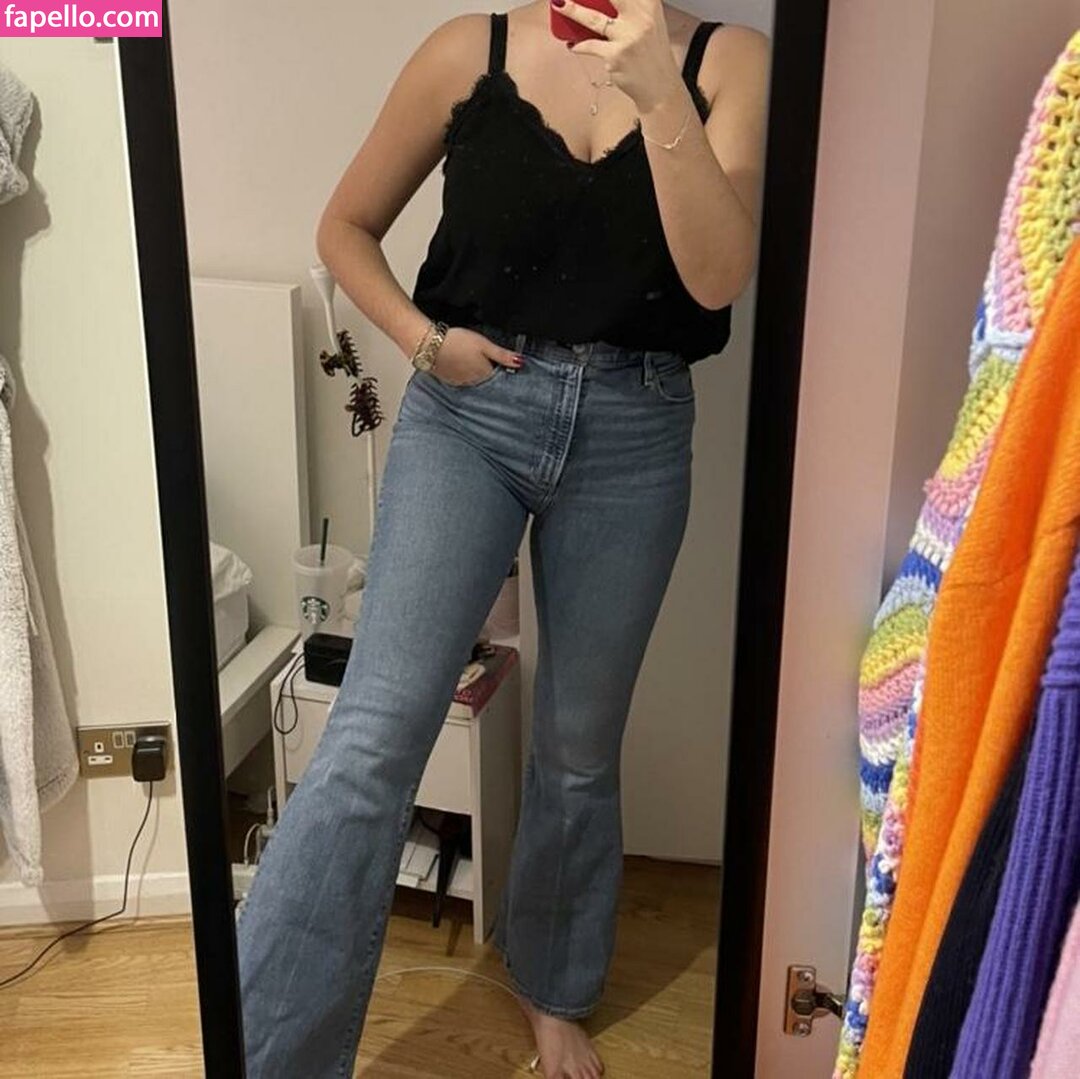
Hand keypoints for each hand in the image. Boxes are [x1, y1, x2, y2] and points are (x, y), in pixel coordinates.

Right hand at [429, 326, 523, 385]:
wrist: (427, 343)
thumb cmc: (456, 341)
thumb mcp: (484, 345)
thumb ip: (502, 355)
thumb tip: (521, 362)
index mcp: (483, 374)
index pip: (497, 375)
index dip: (499, 367)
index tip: (500, 362)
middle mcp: (472, 382)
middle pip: (485, 379)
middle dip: (487, 371)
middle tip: (484, 358)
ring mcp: (458, 382)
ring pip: (472, 380)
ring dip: (474, 373)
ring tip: (470, 360)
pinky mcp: (447, 379)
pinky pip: (459, 379)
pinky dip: (461, 373)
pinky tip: (459, 364)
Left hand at [555, 0, 683, 113]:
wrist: (661, 87)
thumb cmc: (652, 53)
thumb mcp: (650, 22)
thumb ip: (632, 7)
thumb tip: (599, 2)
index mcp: (650, 4)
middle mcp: (641, 17)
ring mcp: (627, 37)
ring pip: (593, 19)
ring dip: (573, 11)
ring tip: (559, 5)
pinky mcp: (616, 56)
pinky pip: (590, 47)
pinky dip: (579, 46)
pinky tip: (572, 45)